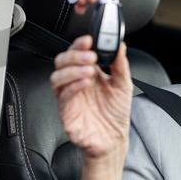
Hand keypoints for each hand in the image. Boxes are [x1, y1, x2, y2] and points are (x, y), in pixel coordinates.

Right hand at [51, 35, 132, 179]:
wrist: (114, 139)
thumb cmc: (116, 113)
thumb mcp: (124, 85)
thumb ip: (121, 65)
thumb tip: (120, 44)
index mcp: (89, 72)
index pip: (77, 53)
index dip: (79, 44)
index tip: (89, 40)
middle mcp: (76, 82)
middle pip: (62, 61)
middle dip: (75, 55)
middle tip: (90, 56)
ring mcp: (69, 96)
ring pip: (57, 76)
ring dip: (72, 70)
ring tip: (89, 71)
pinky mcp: (66, 111)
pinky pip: (63, 96)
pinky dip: (73, 86)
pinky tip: (85, 84)